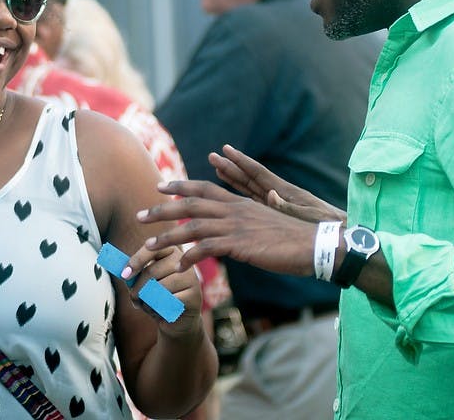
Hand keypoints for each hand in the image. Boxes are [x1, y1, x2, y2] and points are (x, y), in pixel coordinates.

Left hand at [122, 244, 202, 337]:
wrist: (175, 319)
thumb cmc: (156, 295)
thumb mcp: (142, 281)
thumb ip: (132, 272)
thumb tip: (117, 266)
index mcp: (170, 250)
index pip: (151, 249)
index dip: (136, 261)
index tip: (124, 275)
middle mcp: (183, 261)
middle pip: (151, 271)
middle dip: (137, 288)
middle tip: (134, 298)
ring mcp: (191, 278)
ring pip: (158, 288)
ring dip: (147, 301)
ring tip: (149, 305)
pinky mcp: (195, 296)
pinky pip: (167, 302)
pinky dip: (158, 309)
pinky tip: (161, 312)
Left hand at [138, 179, 317, 278]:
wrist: (314, 245)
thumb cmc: (290, 239)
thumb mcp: (261, 224)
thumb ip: (240, 224)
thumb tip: (226, 233)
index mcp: (238, 202)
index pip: (202, 188)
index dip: (179, 186)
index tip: (159, 187)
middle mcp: (233, 210)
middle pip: (189, 204)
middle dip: (161, 210)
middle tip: (140, 215)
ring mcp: (235, 226)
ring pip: (192, 226)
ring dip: (167, 237)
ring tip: (148, 246)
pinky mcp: (240, 244)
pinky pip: (206, 249)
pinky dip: (189, 257)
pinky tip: (178, 267)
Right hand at [210, 145, 345, 223]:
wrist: (337, 241)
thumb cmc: (326, 228)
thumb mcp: (308, 217)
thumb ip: (288, 207)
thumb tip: (270, 195)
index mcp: (285, 192)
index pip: (258, 173)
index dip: (241, 161)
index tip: (226, 150)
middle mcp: (277, 194)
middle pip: (249, 178)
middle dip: (231, 167)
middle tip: (213, 156)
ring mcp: (276, 204)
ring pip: (249, 189)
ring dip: (233, 178)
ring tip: (218, 168)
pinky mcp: (275, 215)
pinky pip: (253, 202)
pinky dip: (240, 195)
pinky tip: (230, 194)